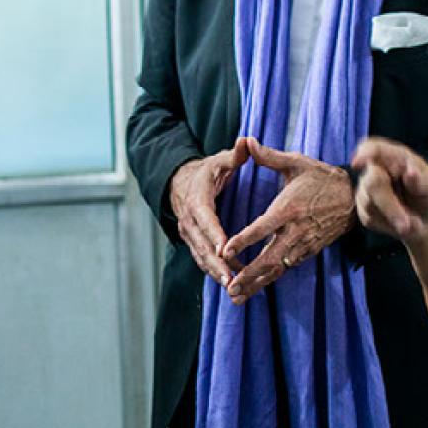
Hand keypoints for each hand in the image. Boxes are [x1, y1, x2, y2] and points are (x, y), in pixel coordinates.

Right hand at [169, 143, 250, 287]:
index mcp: (197, 199)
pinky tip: (231, 284)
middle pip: (201, 245)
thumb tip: (246, 141)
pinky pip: (202, 260)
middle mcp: (189, 220)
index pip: (205, 219)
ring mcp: (189, 233)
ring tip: (233, 287)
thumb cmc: (207, 171)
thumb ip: (235, 155)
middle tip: (232, 278)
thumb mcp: (219, 161)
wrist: (181, 182)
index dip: (214, 234)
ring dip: (216, 273)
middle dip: (216, 263)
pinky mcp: (192, 242)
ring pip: (201, 257)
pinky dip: (214, 272)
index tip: (225, 248)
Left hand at [219, 137, 354, 304]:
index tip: (225, 250)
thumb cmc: (321, 177)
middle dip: (248, 274)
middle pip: (269, 258)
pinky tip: (254, 288)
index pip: (262, 227)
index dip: (244, 240)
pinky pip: (286, 267)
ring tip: (236, 297)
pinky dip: (270, 279)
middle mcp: (295, 230)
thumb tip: (246, 141)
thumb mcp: (296, 162)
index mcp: (288, 208)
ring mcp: (303, 244)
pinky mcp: (308, 251)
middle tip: (230, 287)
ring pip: (277, 268)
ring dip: (257, 283)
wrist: (354, 197)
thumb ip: (268, 156)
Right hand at [351, 138, 427, 248]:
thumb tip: (410, 172)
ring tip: (412, 224)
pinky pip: (370, 218)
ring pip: (369, 203)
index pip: (375, 148)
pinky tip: (401, 224)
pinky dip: (388, 225)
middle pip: (372, 181)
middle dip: (389, 204)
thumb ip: (422, 179)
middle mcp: (377, 170)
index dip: (365, 152)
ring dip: (392, 217)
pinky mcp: (364, 210)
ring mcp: (367, 190)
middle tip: (407, 225)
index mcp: (395, 157)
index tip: (358, 163)